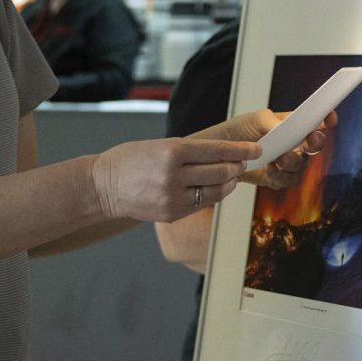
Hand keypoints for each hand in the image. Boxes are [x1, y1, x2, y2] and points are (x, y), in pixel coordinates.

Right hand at [91, 136, 259, 222]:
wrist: (104, 186)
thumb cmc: (132, 159)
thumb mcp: (160, 146)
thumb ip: (190, 151)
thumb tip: (225, 155)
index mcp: (171, 152)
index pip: (216, 150)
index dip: (240, 150)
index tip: (257, 149)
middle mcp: (173, 176)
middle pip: (220, 172)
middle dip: (237, 166)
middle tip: (243, 161)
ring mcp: (173, 198)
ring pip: (215, 191)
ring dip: (230, 182)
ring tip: (232, 175)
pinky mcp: (172, 214)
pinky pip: (202, 204)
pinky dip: (214, 195)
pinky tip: (216, 187)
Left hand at [206, 107, 334, 189]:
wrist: (220, 154)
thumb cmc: (238, 131)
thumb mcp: (256, 119)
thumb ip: (273, 123)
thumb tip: (285, 130)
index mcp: (291, 125)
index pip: (315, 121)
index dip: (326, 119)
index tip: (330, 118)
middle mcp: (292, 144)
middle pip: (314, 145)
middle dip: (316, 142)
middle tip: (310, 140)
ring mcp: (286, 162)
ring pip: (302, 165)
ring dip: (293, 162)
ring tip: (280, 159)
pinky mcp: (277, 178)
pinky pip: (288, 180)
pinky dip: (281, 176)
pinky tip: (270, 170)